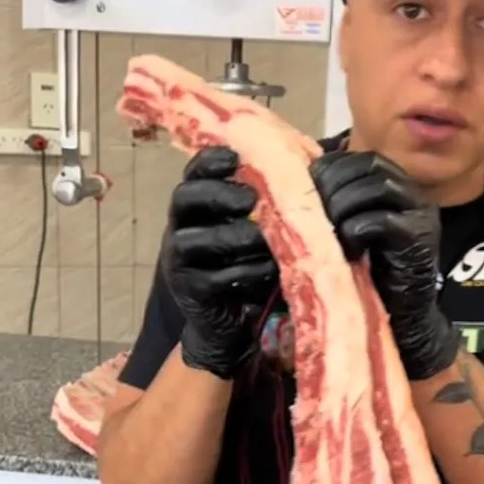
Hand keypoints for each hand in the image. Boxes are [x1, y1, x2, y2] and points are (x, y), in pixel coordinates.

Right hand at [162, 146, 277, 379]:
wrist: (226, 325)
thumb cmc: (245, 266)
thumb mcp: (252, 231)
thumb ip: (264, 202)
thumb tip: (304, 165)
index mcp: (194, 208)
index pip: (192, 174)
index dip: (209, 162)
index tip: (235, 158)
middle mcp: (179, 229)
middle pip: (185, 198)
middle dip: (219, 195)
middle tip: (251, 199)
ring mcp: (180, 262)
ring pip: (202, 239)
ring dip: (238, 236)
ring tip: (267, 238)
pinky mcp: (191, 292)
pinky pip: (216, 278)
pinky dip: (246, 273)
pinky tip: (270, 271)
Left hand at [310, 150, 458, 380]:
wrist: (406, 320)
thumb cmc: (372, 276)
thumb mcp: (351, 231)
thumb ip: (338, 205)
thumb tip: (295, 182)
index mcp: (396, 185)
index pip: (360, 159)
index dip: (329, 169)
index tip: (304, 190)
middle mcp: (412, 193)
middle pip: (368, 167)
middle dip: (332, 186)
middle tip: (312, 213)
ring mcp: (420, 214)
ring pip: (375, 187)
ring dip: (342, 207)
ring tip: (328, 234)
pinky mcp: (419, 239)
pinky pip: (381, 221)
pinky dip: (355, 232)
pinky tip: (347, 251)